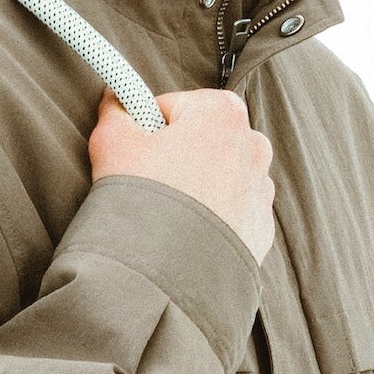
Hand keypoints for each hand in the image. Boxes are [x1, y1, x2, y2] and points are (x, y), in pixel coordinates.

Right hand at [88, 84, 276, 262]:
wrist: (169, 274)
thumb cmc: (143, 199)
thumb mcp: (112, 143)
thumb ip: (114, 112)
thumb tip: (115, 99)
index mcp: (222, 112)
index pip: (172, 107)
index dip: (144, 130)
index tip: (132, 154)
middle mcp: (253, 146)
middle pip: (201, 141)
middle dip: (175, 157)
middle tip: (146, 185)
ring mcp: (261, 191)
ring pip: (218, 178)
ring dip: (195, 188)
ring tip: (166, 215)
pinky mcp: (260, 230)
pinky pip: (230, 214)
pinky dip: (210, 220)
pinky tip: (184, 235)